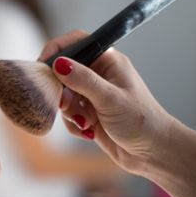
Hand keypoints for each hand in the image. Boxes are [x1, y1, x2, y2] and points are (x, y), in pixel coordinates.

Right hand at [39, 30, 175, 176]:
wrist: (153, 153)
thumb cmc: (141, 121)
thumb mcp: (110, 99)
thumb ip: (83, 80)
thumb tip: (59, 63)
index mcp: (108, 61)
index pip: (76, 43)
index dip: (57, 50)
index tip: (42, 67)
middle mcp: (99, 74)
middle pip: (64, 71)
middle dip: (62, 92)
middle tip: (66, 105)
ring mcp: (93, 94)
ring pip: (64, 95)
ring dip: (69, 112)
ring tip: (87, 123)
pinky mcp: (89, 113)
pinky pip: (68, 113)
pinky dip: (74, 124)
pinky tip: (89, 131)